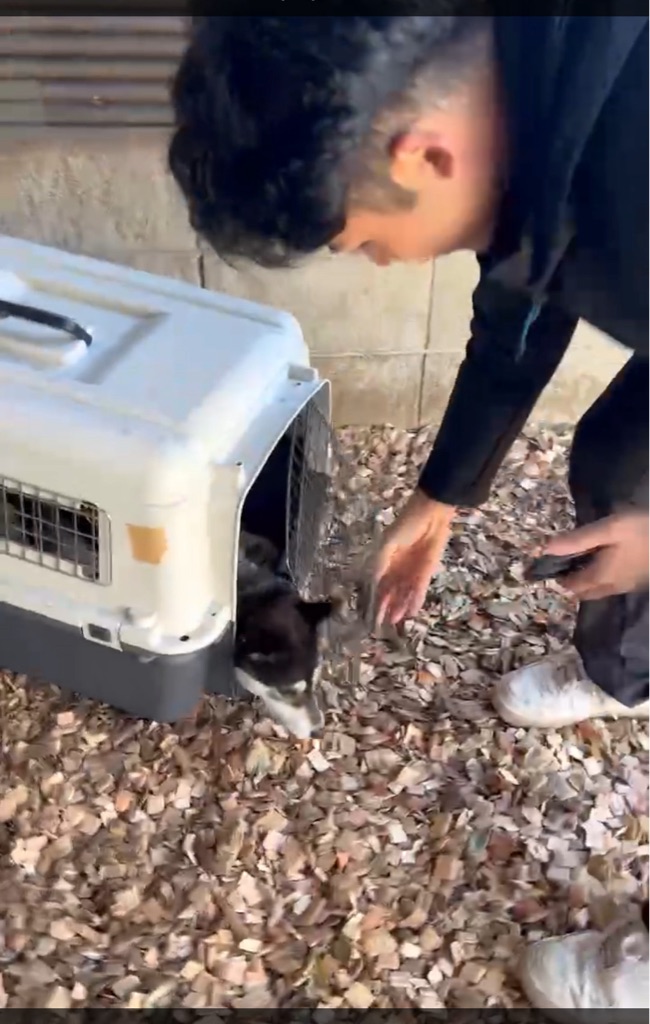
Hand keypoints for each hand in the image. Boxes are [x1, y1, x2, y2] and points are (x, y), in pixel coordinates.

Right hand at [373, 489, 455, 625]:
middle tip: (384, 623)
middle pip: (392, 592)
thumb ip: (381, 563)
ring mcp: (413, 570)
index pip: (379, 584)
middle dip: (388, 606)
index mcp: (387, 560)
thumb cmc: (406, 524)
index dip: (376, 598)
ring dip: (401, 606)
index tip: (372, 613)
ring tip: (397, 620)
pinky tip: (412, 611)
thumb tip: (374, 582)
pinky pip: (420, 588)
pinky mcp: (427, 571)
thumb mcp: (388, 543)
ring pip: (405, 593)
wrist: (431, 514)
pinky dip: (415, 600)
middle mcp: (399, 568)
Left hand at [545, 510, 648, 600]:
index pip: (570, 586)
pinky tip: (608, 561)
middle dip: (572, 581)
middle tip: (566, 561)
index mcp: (600, 577)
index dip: (558, 576)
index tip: (549, 563)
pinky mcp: (640, 581)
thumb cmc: (643, 531)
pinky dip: (603, 577)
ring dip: (588, 580)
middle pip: (585, 592)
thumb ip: (578, 540)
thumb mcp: (609, 529)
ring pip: (601, 590)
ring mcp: (629, 586)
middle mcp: (613, 588)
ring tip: (584, 559)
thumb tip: (546, 549)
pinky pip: (614, 585)